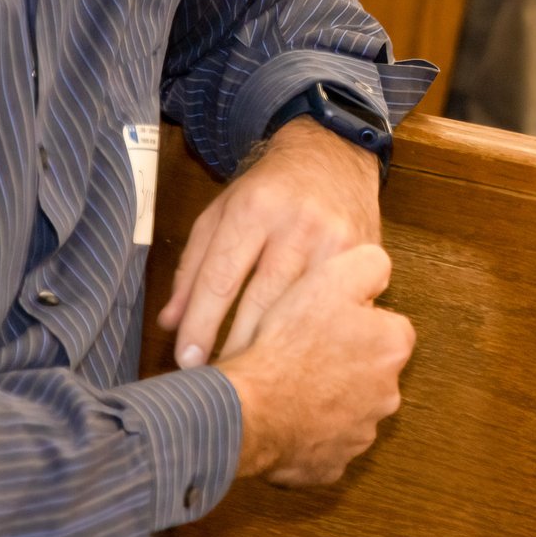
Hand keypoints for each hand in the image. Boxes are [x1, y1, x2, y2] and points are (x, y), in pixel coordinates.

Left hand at [158, 119, 381, 368]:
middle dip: (236, 346)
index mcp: (254, 209)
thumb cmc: (269, 189)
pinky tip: (300, 354)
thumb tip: (170, 323)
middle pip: (262, 301)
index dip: (201, 326)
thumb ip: (192, 268)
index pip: (221, 279)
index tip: (188, 361)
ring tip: (255, 377)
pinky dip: (317, 332)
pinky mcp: (365, 255)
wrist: (333, 154)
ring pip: (304, 309)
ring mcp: (338, 240)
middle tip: (219, 382)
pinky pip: (337, 304)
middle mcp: (298, 224)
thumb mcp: (220, 214)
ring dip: (277, 348)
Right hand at [221, 244, 414, 485]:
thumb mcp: (331, 277)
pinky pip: (321, 446)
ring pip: (346, 410)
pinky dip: (306, 436)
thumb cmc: (288, 343)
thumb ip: (369, 266)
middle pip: (368, 371)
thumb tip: (379, 272)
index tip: (326, 322)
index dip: (354, 321)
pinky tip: (282, 419)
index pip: (387, 327)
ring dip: (324, 401)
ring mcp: (358, 435)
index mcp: (393, 347)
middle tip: (302, 354)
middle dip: (342, 363)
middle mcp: (387, 395)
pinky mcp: (329, 466)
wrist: (248, 409)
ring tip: (287, 387)